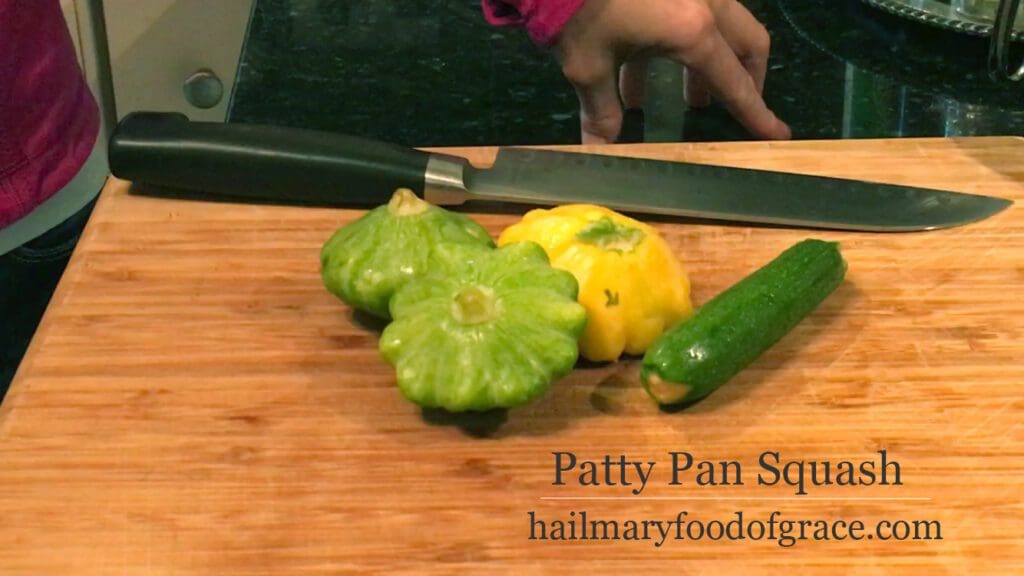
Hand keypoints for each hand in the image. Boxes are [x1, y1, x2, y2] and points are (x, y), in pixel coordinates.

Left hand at [553, 0, 790, 143]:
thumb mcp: (586, 66)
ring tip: (687, 97)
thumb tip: (599, 150)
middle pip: (746, 43)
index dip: (754, 113)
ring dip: (707, 62)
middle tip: (726, 107)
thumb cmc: (574, 11)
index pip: (733, 82)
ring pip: (721, 26)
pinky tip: (641, 64)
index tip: (777, 133)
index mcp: (692, 29)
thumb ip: (602, 111)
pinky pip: (692, 11)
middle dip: (743, 79)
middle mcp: (705, 1)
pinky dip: (680, 41)